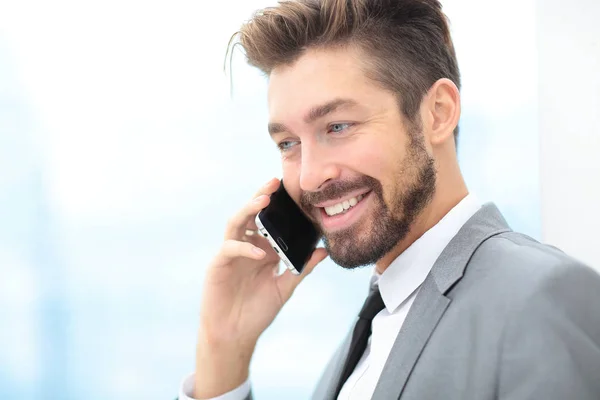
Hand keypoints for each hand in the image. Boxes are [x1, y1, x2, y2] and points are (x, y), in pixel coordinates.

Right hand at [194, 178, 327, 397]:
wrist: (235, 334)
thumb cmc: (258, 311)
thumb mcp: (286, 287)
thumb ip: (302, 268)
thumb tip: (324, 250)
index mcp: (262, 248)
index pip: (269, 220)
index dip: (277, 205)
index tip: (292, 191)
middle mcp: (246, 246)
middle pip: (250, 214)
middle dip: (261, 196)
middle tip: (274, 183)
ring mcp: (231, 253)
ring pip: (236, 223)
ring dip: (248, 210)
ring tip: (263, 201)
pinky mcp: (218, 264)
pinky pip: (230, 248)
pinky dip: (245, 247)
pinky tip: (260, 253)